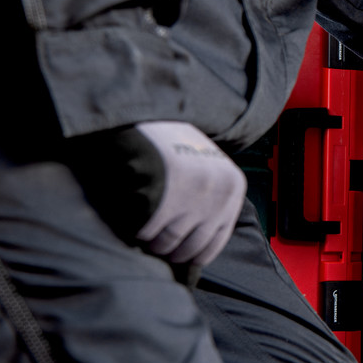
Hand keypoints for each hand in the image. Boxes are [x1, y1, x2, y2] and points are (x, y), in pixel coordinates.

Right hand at [131, 122, 245, 265]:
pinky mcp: (163, 197)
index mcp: (232, 187)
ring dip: (149, 242)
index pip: (215, 242)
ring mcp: (191, 196)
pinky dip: (134, 230)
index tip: (176, 256)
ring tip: (141, 228)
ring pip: (166, 244)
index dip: (192, 253)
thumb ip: (210, 201)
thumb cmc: (171, 141)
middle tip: (151, 242)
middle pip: (190, 248)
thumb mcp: (207, 166)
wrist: (145, 107)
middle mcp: (218, 193)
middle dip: (167, 249)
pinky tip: (129, 217)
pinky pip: (144, 232)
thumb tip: (195, 248)